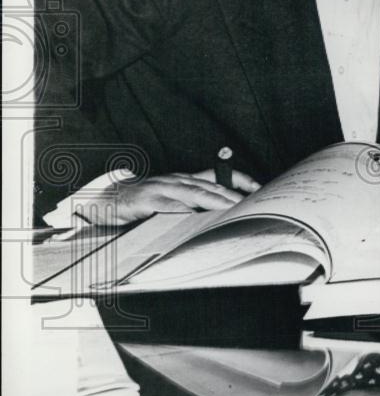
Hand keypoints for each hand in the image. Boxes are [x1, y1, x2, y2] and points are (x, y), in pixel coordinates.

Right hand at [83, 169, 260, 225]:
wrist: (103, 201)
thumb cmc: (141, 204)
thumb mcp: (168, 201)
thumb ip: (190, 205)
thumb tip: (218, 217)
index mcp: (184, 180)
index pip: (217, 177)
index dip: (239, 180)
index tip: (259, 187)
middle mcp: (176, 181)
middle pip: (211, 186)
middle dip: (234, 194)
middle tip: (254, 203)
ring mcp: (162, 188)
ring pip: (194, 193)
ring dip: (215, 201)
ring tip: (234, 209)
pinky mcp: (147, 199)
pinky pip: (169, 206)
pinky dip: (184, 211)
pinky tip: (196, 218)